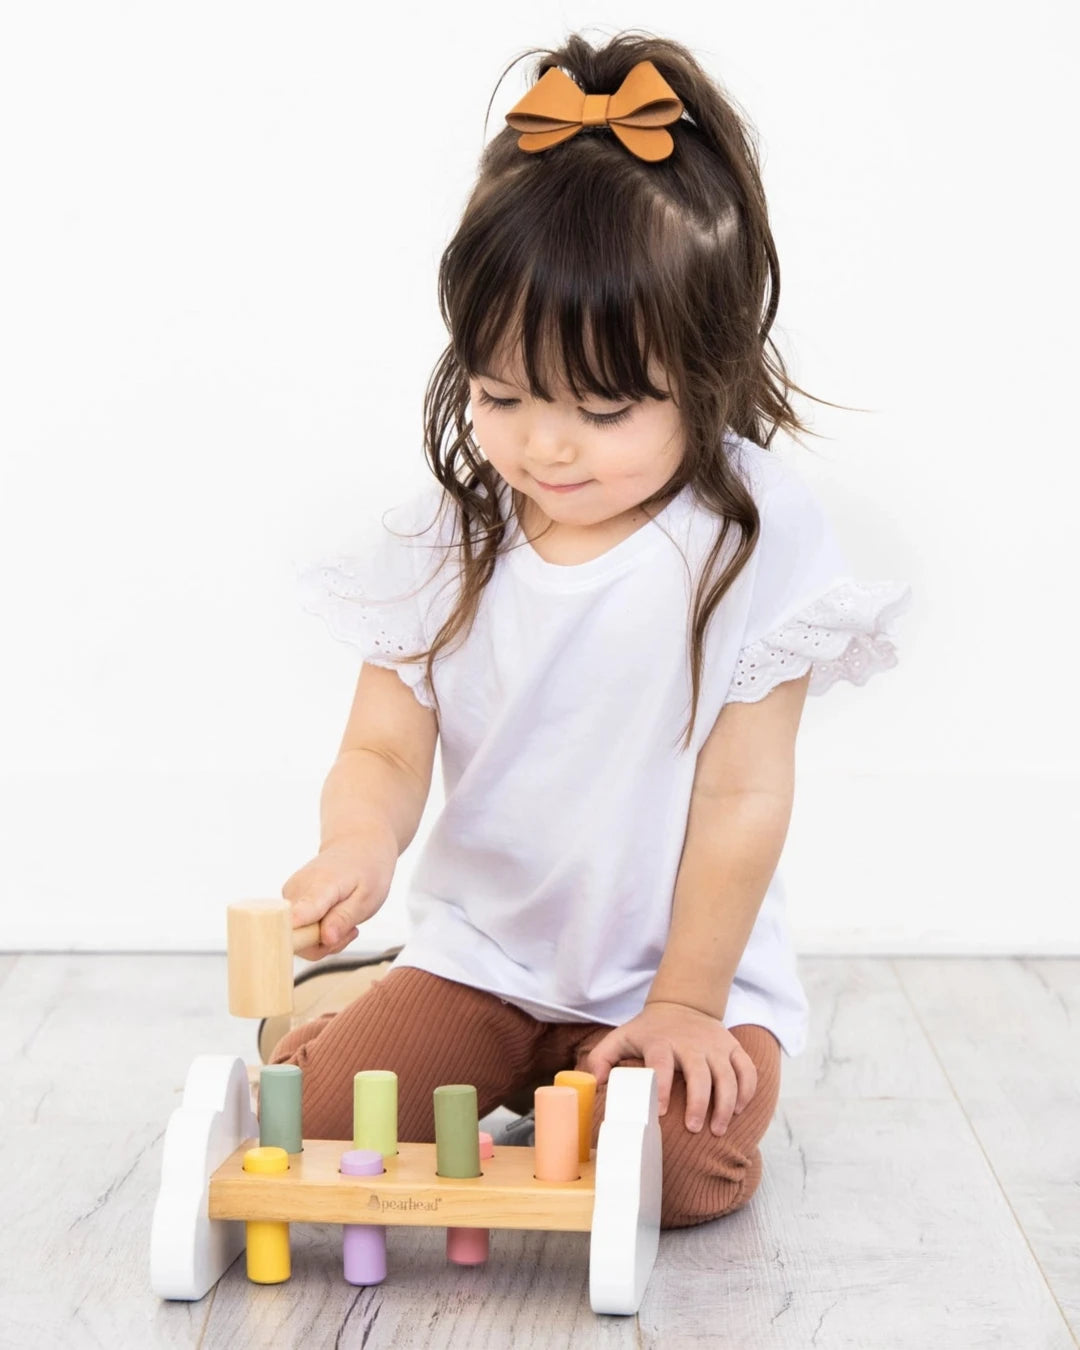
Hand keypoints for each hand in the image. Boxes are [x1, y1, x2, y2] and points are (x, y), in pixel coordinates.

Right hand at [280, 826, 396, 961]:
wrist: (355, 846)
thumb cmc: (365, 871)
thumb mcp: (367, 897)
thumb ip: (344, 918)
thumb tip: (326, 939)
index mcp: (320, 886)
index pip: (298, 915)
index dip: (300, 937)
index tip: (316, 942)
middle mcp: (297, 890)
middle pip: (297, 938)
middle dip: (324, 944)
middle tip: (350, 930)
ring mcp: (288, 895)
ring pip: (297, 938)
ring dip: (322, 940)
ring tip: (344, 923)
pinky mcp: (286, 901)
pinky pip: (298, 930)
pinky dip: (317, 932)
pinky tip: (334, 919)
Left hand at [580, 1000, 757, 1134]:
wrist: (683, 1002)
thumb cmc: (650, 1030)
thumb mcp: (622, 1037)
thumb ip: (602, 1057)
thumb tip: (592, 1082)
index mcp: (662, 1042)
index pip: (662, 1063)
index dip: (660, 1087)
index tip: (659, 1111)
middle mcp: (691, 1043)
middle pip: (700, 1074)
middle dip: (699, 1103)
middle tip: (693, 1128)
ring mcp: (715, 1045)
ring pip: (728, 1075)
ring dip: (726, 1104)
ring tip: (718, 1129)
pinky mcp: (732, 1047)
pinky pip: (747, 1069)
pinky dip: (747, 1091)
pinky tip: (740, 1111)